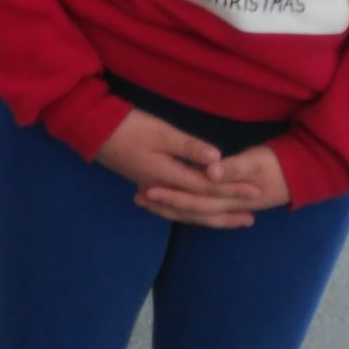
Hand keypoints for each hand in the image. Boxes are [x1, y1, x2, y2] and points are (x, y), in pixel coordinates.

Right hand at [95, 110, 260, 229]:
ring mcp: (153, 190)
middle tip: (251, 218)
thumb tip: (218, 159)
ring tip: (231, 221)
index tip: (255, 192)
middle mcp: (162, 190)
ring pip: (186, 212)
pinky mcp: (147, 186)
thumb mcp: (160, 132)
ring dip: (210, 217)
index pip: (207, 187)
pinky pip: (174, 208)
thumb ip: (189, 147)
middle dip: (226, 212)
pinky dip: (189, 214)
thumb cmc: (128, 127)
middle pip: (199, 207)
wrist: (94, 131)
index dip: (232, 190)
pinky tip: (196, 214)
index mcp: (168, 176)